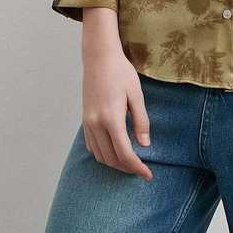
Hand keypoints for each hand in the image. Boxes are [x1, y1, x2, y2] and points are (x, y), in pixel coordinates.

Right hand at [80, 8, 153, 181]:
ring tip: (130, 162)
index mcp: (111, 119)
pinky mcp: (84, 119)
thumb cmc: (121, 72)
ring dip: (115, 163)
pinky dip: (103, 154)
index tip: (148, 175)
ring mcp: (88, 123)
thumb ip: (141, 121)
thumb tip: (145, 145)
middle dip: (127, 168)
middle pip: (111, 159)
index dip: (137, 168)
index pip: (124, 154)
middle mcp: (96, 124)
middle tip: (142, 170)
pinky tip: (114, 150)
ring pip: (99, 155)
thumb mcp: (136, 94)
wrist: (99, 57)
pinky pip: (92, 146)